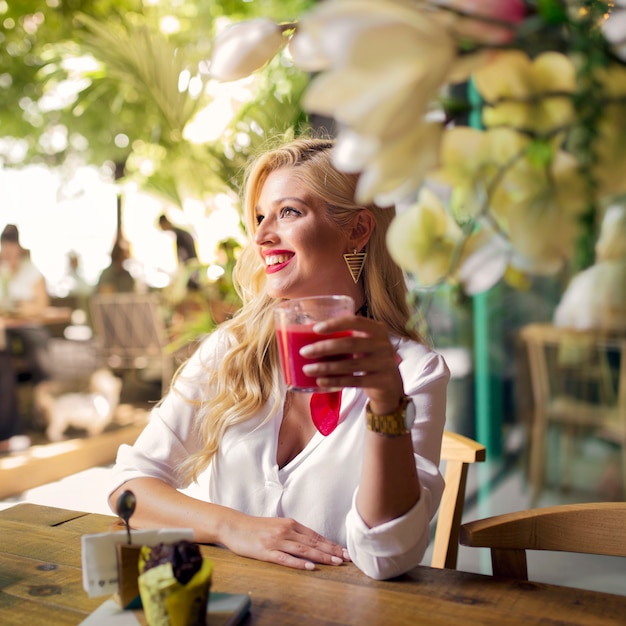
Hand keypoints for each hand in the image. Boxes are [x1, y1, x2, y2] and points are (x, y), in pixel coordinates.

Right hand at [219, 512, 349, 570]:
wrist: (234, 525)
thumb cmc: (256, 527)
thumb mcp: (278, 525)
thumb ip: (293, 532)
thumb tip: (311, 542)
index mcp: (290, 524)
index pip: (315, 535)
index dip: (331, 544)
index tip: (344, 551)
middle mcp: (286, 530)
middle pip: (313, 542)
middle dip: (332, 551)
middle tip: (347, 558)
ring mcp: (276, 541)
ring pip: (303, 550)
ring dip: (321, 556)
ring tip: (335, 562)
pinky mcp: (266, 551)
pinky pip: (285, 558)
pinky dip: (299, 562)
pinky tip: (310, 567)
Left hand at [300, 316, 404, 413]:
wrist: (390, 386)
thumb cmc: (369, 360)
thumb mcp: (364, 344)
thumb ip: (347, 338)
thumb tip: (309, 337)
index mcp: (377, 329)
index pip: (355, 321)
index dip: (335, 324)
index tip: (315, 329)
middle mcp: (383, 344)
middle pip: (350, 343)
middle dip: (324, 347)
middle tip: (304, 352)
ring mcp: (385, 363)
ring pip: (350, 365)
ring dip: (325, 367)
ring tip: (307, 369)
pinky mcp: (381, 381)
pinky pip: (354, 381)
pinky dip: (335, 381)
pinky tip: (320, 381)